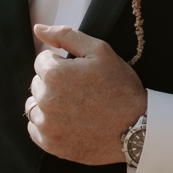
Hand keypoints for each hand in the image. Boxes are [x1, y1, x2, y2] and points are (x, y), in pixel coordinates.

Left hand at [25, 23, 147, 164]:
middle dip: (55, 83)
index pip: (42, 61)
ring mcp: (46, 124)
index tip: (81, 74)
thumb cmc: (121, 88)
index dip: (63, 64)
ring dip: (49, 103)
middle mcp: (45, 99)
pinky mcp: (50, 143)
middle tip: (83, 91)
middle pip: (37, 83)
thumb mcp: (100, 51)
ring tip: (76, 107)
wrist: (137, 128)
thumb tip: (38, 29)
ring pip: (34, 105)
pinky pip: (35, 129)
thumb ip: (66, 36)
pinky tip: (69, 122)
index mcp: (54, 74)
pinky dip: (48, 124)